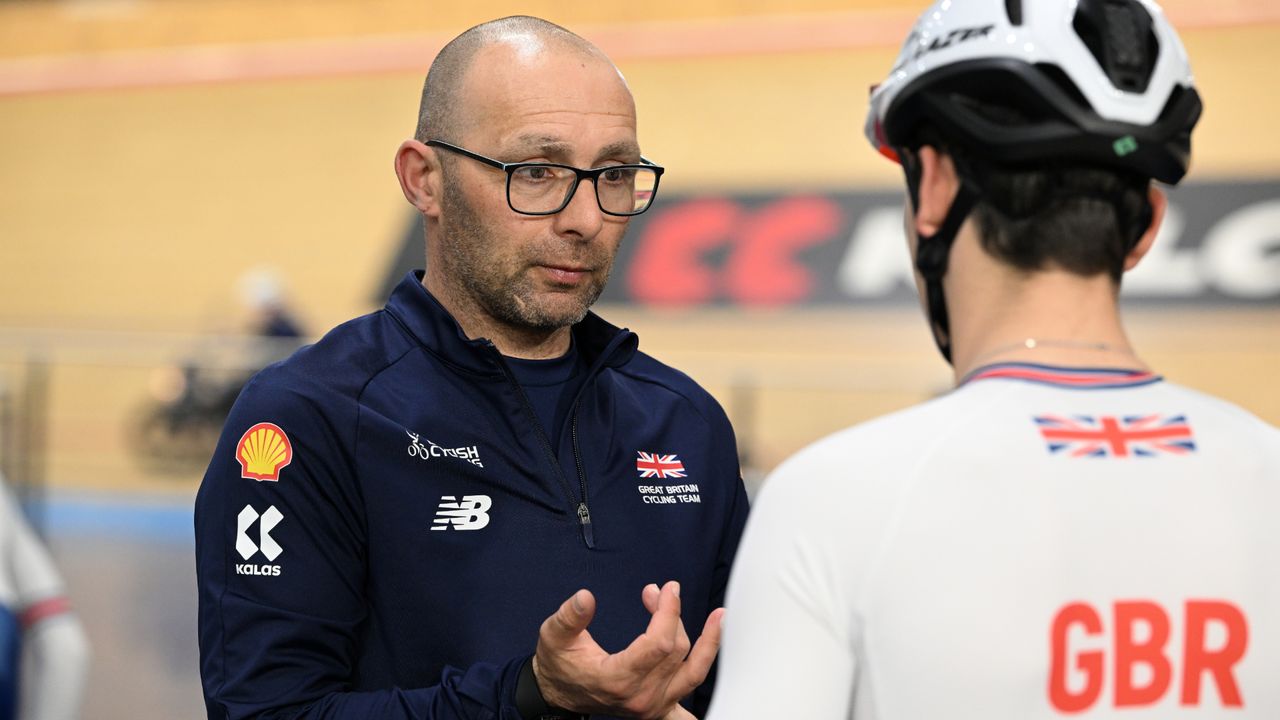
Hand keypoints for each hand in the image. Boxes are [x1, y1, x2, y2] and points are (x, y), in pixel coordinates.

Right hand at [532, 581, 723, 718]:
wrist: (558, 694)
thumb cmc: (558, 664)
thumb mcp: (554, 636)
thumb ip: (569, 617)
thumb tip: (585, 597)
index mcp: (618, 679)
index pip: (659, 644)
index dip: (668, 612)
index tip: (668, 589)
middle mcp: (641, 697)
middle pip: (675, 651)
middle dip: (672, 615)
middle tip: (659, 592)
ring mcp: (653, 707)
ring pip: (693, 673)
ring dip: (708, 644)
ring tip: (720, 617)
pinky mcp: (659, 708)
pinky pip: (691, 697)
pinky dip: (703, 676)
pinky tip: (714, 656)